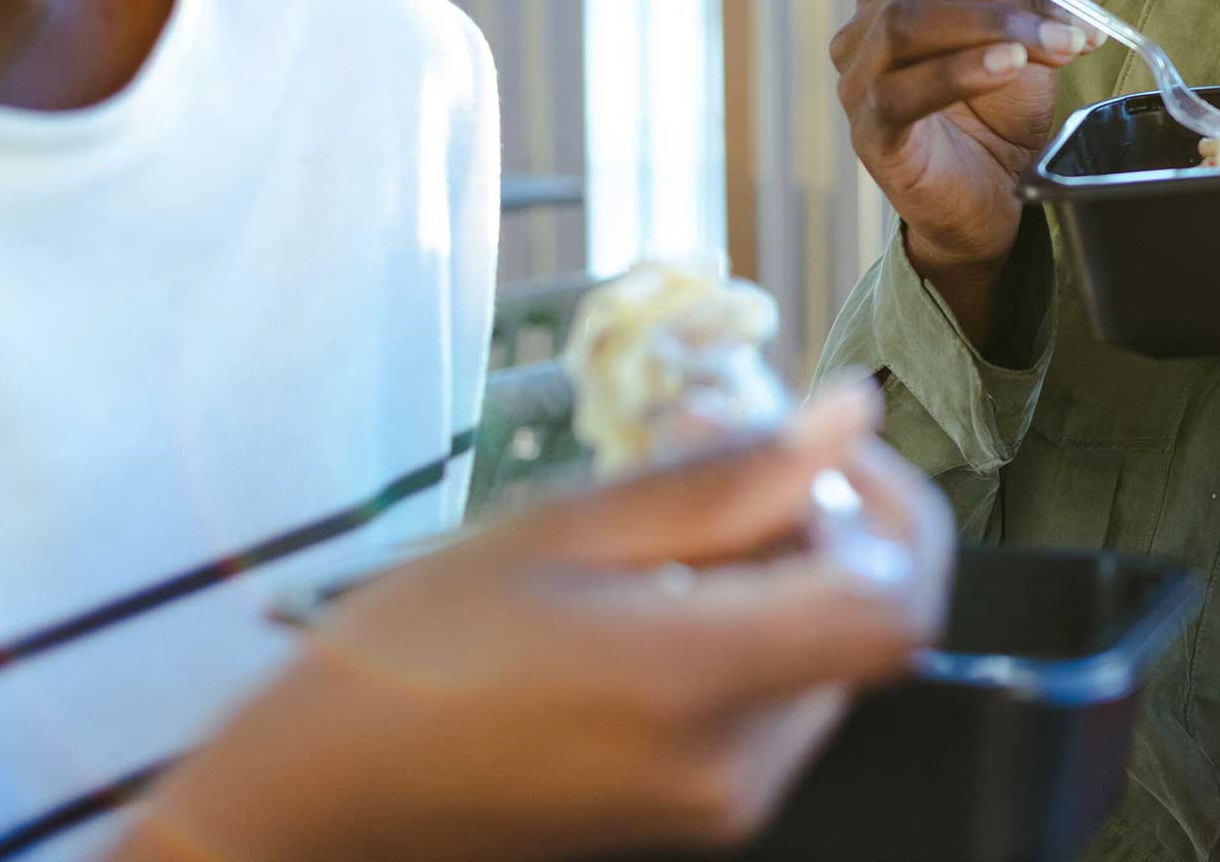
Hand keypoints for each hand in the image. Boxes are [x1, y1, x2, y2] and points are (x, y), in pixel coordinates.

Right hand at [130, 375, 953, 861]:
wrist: (322, 797)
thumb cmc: (415, 651)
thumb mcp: (568, 528)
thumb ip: (730, 474)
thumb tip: (852, 408)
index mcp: (702, 688)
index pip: (897, 601)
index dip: (889, 503)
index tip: (819, 439)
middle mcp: (738, 765)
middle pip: (862, 616)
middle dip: (814, 509)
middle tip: (704, 435)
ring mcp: (725, 803)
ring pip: (822, 649)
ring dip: (776, 557)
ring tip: (655, 501)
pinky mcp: (702, 811)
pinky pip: (774, 692)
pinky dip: (744, 615)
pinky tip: (651, 575)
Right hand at [829, 0, 1091, 340]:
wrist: (995, 200)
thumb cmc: (999, 108)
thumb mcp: (1014, 20)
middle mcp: (862, 32)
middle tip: (1074, 21)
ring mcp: (859, 85)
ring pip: (910, 24)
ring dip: (995, 25)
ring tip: (1055, 44)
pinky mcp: (872, 136)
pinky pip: (906, 90)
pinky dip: (964, 70)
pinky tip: (1010, 67)